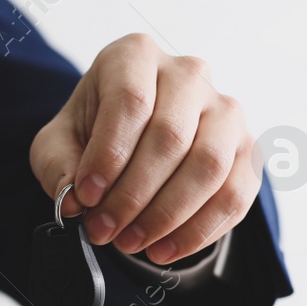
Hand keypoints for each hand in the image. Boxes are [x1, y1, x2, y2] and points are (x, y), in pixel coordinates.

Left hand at [32, 33, 258, 264]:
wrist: (136, 140)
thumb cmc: (95, 135)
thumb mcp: (59, 144)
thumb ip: (58, 166)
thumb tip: (74, 198)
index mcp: (135, 56)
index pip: (131, 100)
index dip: (108, 155)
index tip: (86, 197)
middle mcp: (188, 73)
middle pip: (170, 136)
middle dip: (133, 195)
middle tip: (105, 231)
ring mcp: (225, 110)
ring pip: (209, 165)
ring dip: (168, 215)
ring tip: (132, 243)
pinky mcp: (247, 149)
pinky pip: (235, 193)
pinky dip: (199, 230)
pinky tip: (166, 249)